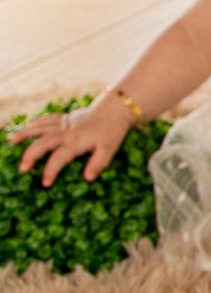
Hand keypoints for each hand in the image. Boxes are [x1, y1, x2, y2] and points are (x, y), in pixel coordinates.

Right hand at [8, 98, 134, 186]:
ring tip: (11, 140)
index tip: (45, 183)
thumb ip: (99, 163)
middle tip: (22, 168)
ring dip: (26, 133)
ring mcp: (64, 123)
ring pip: (41, 127)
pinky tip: (24, 128)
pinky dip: (34, 123)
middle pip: (44, 142)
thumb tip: (87, 178)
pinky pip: (46, 119)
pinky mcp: (64, 118)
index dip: (51, 170)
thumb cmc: (112, 131)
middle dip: (32, 154)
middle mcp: (67, 132)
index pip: (60, 157)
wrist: (117, 108)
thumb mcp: (110, 149)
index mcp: (77, 141)